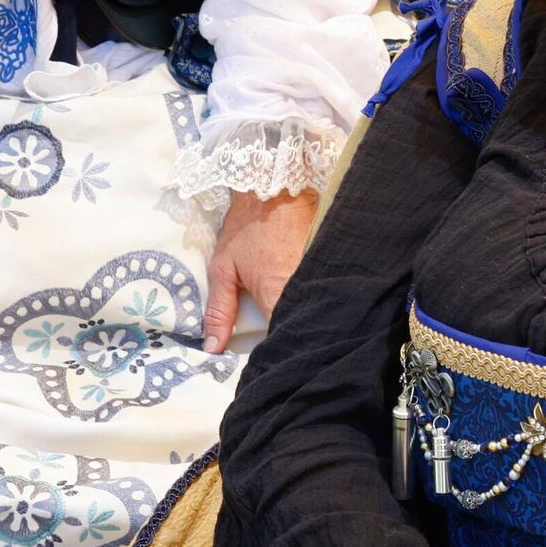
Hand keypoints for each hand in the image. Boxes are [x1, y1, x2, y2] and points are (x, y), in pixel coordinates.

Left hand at [203, 189, 317, 355]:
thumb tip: (213, 348)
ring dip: (308, 323)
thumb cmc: (247, 226)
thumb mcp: (223, 267)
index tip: (269, 362)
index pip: (282, 339)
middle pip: (305, 328)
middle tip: (283, 351)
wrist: (277, 184)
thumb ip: (218, 310)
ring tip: (298, 332)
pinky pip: (325, 296)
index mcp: (277, 295)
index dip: (276, 354)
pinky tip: (312, 309)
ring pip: (318, 313)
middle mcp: (306, 289)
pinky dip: (318, 305)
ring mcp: (323, 276)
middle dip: (295, 341)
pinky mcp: (332, 266)